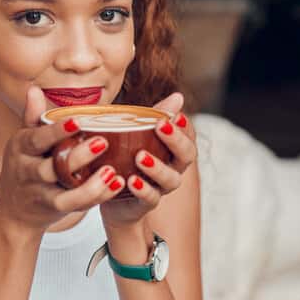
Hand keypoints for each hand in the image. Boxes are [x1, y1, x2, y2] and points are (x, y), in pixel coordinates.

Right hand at [0, 86, 125, 231]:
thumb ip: (32, 117)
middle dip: (77, 157)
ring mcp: (41, 193)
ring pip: (65, 194)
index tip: (78, 121)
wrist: (13, 210)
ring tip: (111, 172)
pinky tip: (116, 185)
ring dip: (90, 185)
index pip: (38, 139)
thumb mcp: (23, 142)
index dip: (57, 131)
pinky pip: (76, 205)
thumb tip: (34, 90)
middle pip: (51, 168)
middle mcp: (28, 172)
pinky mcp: (54, 209)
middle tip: (102, 142)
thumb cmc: (25, 167)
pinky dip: (97, 196)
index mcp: (21, 148)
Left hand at [100, 92, 196, 228]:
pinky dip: (143, 189)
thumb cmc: (126, 156)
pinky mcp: (145, 203)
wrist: (110, 192)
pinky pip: (150, 198)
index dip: (185, 126)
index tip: (176, 115)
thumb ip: (154, 116)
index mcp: (173, 149)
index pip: (189, 136)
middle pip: (187, 156)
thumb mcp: (135, 133)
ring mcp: (161, 187)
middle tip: (162, 126)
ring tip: (140, 156)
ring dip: (158, 167)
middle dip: (176, 141)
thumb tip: (178, 96)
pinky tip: (131, 180)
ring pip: (171, 179)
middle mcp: (173, 168)